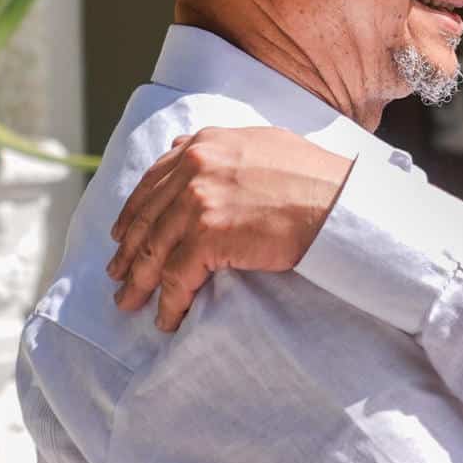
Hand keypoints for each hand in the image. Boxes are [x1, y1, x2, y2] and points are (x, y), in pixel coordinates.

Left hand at [107, 126, 351, 329]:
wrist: (344, 203)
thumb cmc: (321, 179)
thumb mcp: (267, 147)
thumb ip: (228, 152)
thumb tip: (199, 155)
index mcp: (207, 144)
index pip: (155, 180)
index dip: (135, 211)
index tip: (123, 234)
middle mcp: (196, 166)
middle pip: (147, 216)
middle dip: (130, 250)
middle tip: (118, 274)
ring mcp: (199, 200)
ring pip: (154, 249)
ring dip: (139, 281)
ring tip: (130, 302)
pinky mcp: (209, 235)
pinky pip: (178, 277)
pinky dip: (169, 302)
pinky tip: (167, 318)